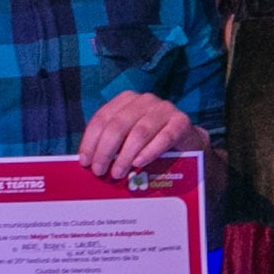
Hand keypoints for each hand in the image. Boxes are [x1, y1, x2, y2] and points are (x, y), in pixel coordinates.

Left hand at [79, 92, 201, 179]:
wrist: (187, 143)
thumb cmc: (150, 143)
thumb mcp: (127, 140)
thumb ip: (110, 145)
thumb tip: (89, 162)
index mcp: (126, 100)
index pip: (102, 118)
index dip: (90, 141)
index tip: (85, 162)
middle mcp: (145, 100)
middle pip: (118, 125)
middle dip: (105, 150)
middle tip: (100, 171)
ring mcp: (165, 109)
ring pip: (139, 132)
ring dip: (126, 155)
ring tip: (118, 173)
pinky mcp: (182, 121)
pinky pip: (164, 137)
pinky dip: (149, 152)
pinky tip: (139, 163)